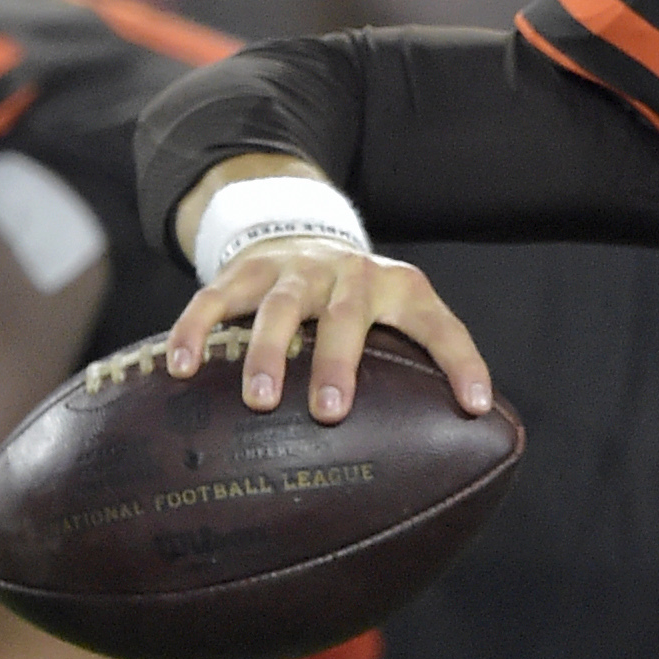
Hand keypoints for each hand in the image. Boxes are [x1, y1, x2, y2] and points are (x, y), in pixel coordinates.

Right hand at [166, 238, 491, 422]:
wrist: (302, 234)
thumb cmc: (361, 300)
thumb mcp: (401, 313)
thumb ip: (426, 360)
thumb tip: (472, 425)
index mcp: (400, 289)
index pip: (440, 325)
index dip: (463, 363)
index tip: (476, 406)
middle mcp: (350, 275)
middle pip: (347, 315)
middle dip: (339, 363)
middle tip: (330, 413)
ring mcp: (294, 270)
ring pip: (280, 307)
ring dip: (269, 353)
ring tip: (260, 401)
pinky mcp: (244, 272)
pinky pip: (214, 299)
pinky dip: (195, 331)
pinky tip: (181, 368)